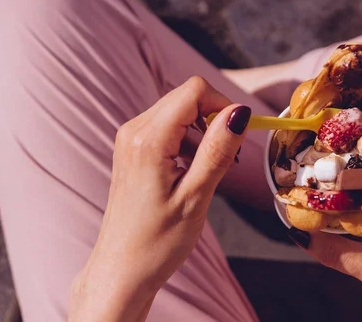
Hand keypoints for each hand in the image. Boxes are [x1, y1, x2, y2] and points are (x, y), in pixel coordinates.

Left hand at [69, 77, 250, 321]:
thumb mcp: (196, 196)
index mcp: (148, 139)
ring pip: (180, 110)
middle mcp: (134, 130)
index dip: (223, 105)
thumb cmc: (156, 243)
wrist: (121, 270)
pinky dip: (189, 141)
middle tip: (227, 158)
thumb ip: (217, 149)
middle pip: (187, 96)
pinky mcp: (134, 149)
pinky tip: (193, 171)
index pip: (194, 90)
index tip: (237, 137)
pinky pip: (169, 127)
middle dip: (215, 118)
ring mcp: (131, 138)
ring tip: (209, 170)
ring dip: (203, 131)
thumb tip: (240, 112)